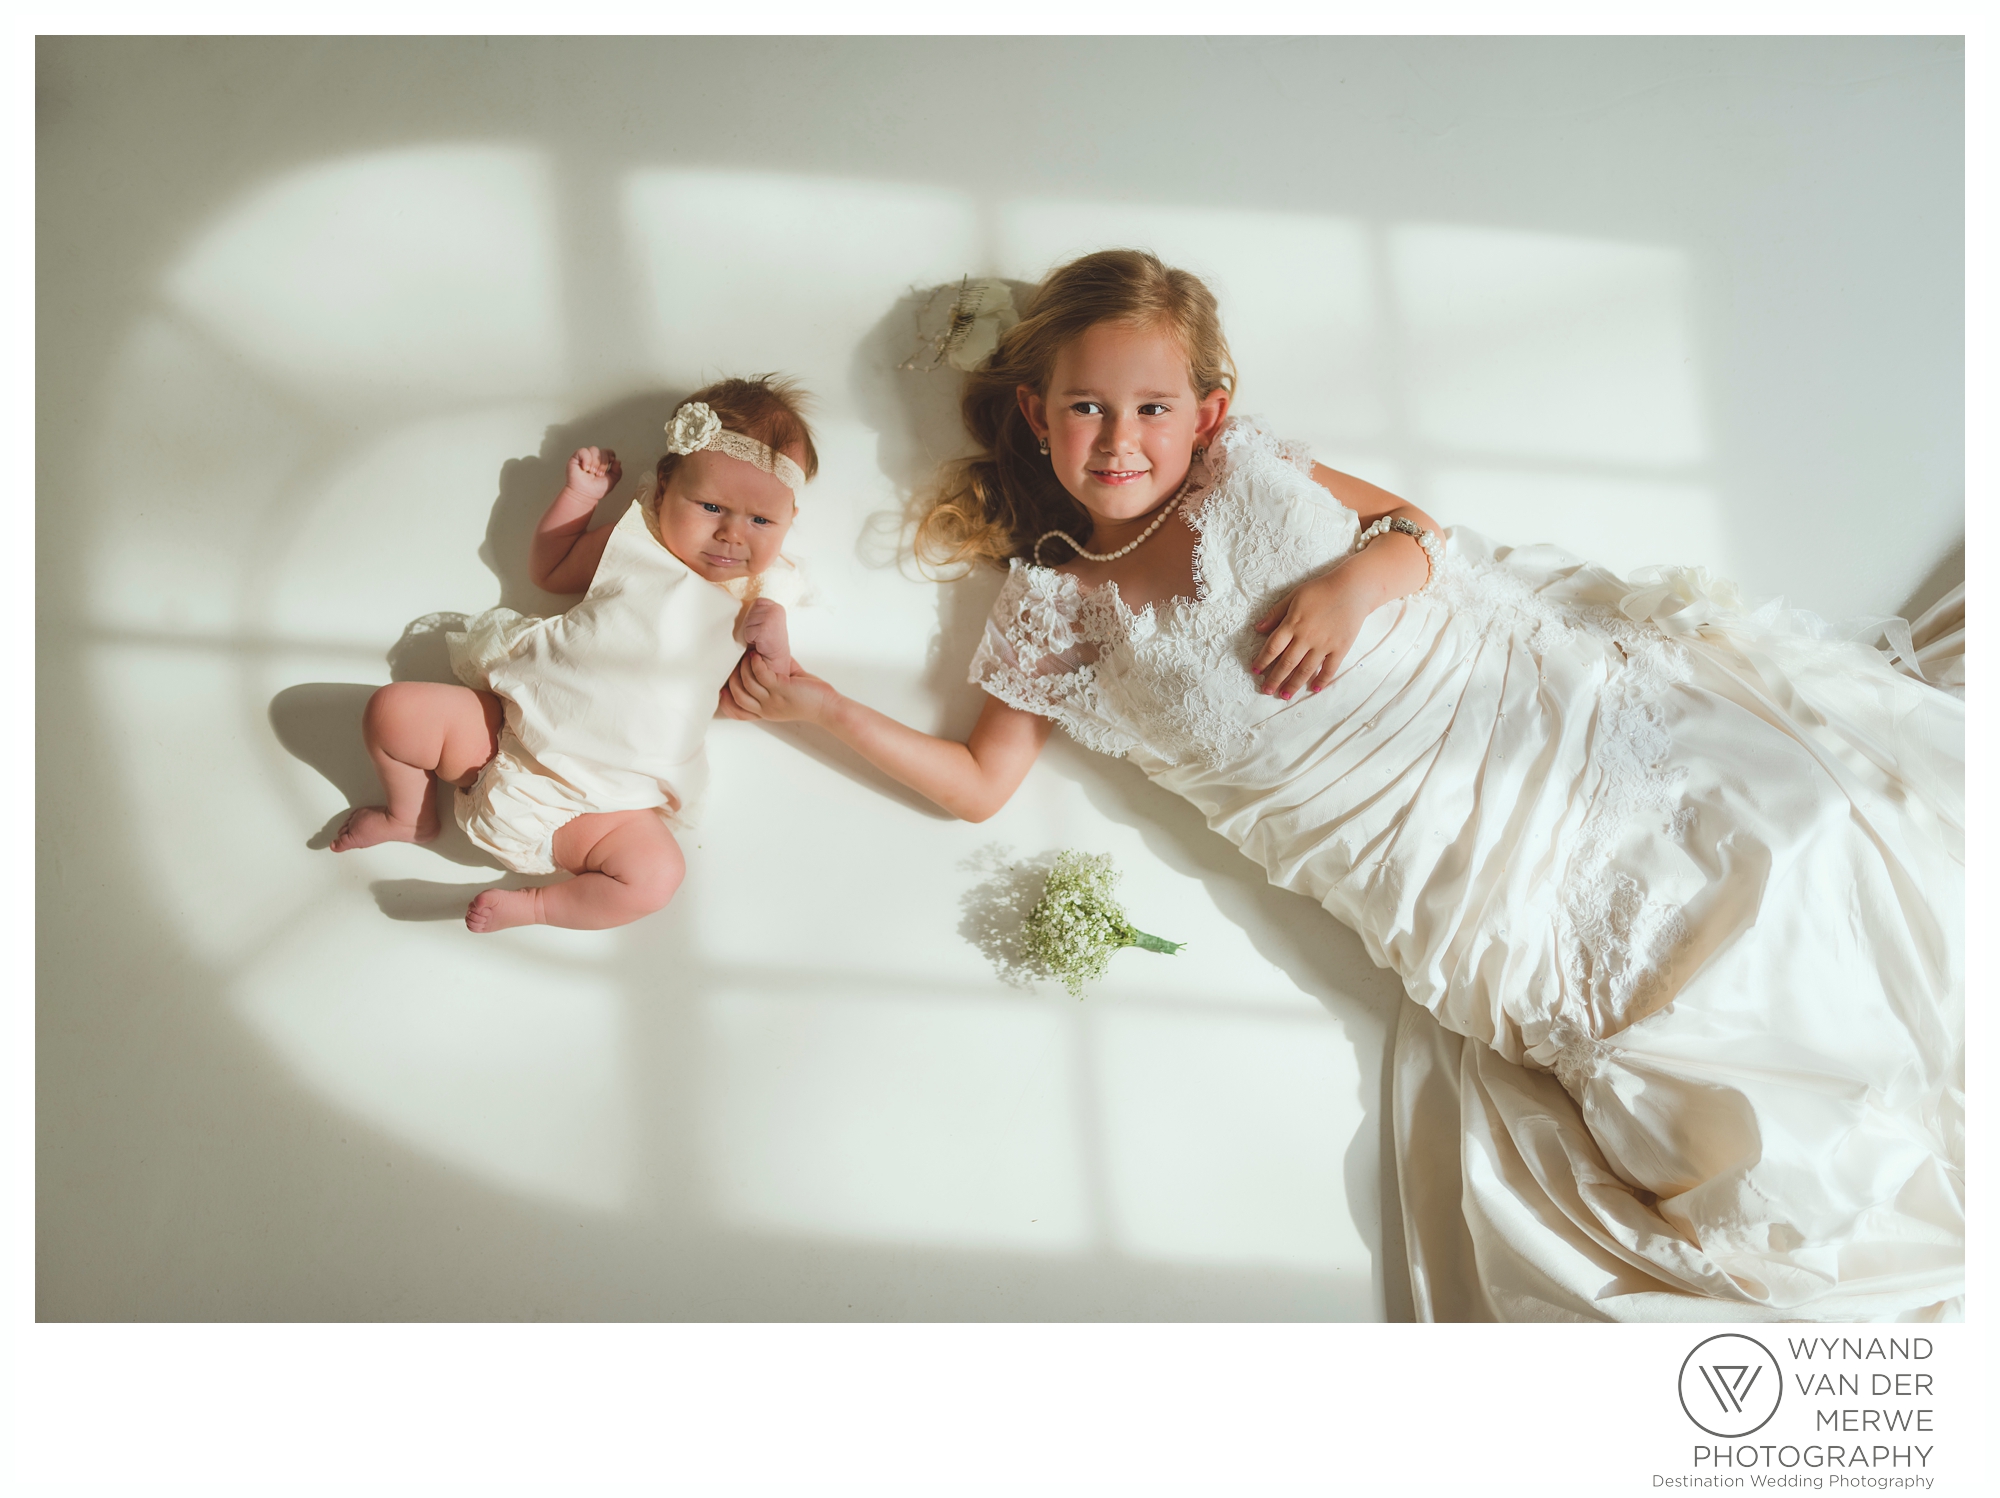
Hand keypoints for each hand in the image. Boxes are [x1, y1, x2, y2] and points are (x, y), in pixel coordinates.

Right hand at [565, 446, 621, 503]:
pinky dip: (586, 459)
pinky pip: (583, 451)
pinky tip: (585, 468)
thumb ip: (618, 472)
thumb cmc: (595, 489)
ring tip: (591, 472)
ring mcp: (585, 457)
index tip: (609, 466)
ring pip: (594, 449)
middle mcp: (594, 458)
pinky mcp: (576, 457)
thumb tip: (617, 461)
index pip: (609, 452)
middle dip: (603, 464)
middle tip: (598, 474)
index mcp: (602, 462)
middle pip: (603, 451)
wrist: (584, 495)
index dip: (611, 457)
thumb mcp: (611, 481)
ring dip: (595, 462)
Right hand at [719, 651, 836, 723]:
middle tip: (736, 662)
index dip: (726, 702)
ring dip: (744, 667)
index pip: (738, 712)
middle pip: (737, 695)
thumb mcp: (783, 693)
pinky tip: (758, 656)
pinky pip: (761, 675)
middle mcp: (766, 709)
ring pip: (747, 683)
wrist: (827, 707)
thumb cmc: (809, 697)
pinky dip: (757, 663)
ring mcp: (773, 700)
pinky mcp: (782, 690)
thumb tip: (759, 660)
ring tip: (748, 654)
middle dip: (733, 677)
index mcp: (765, 712)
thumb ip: (770, 682)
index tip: (721, 689)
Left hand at [738, 598, 791, 675]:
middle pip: (749, 612)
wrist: (776, 657)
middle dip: (751, 624)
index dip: (754, 616)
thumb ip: (757, 612)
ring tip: (760, 637)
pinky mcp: (764, 629)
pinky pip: (747, 631)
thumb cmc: (769, 641)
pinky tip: (760, 642)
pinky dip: (750, 638)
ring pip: (747, 621)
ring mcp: (771, 618)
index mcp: (776, 607)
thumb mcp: (764, 620)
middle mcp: (775, 610)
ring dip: (750, 631)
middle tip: (761, 633)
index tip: (762, 626)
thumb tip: (737, 606)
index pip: (755, 603)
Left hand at [1251, 568, 1369, 697]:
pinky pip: (1329, 669)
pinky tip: (1314, 689)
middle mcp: (1306, 637)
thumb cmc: (1320, 591)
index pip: (1273, 647)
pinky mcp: (1340, 648)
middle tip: (1266, 691)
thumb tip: (1258, 628)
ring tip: (1284, 696)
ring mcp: (1324, 644)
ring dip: (1294, 684)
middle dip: (1275, 679)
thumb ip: (1275, 613)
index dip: (1262, 660)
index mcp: (1293, 623)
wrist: (1352, 589)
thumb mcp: (1293, 596)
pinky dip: (1322, 680)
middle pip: (1287, 663)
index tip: (1256, 671)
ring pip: (1305, 670)